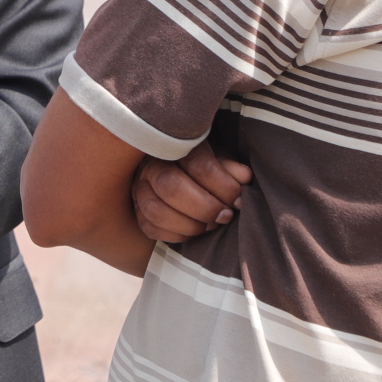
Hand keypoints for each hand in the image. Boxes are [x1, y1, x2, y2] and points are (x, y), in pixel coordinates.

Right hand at [131, 146, 251, 243]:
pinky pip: (150, 227)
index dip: (222, 186)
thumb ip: (232, 169)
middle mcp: (151, 165)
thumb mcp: (221, 162)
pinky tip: (194, 230)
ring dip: (189, 224)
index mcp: (176, 147)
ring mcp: (139, 189)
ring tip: (210, 225)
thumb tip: (244, 177)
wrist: (182, 174)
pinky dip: (177, 234)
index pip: (197, 164)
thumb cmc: (205, 167)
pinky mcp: (137, 211)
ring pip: (156, 210)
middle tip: (225, 216)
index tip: (238, 200)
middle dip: (204, 207)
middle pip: (170, 186)